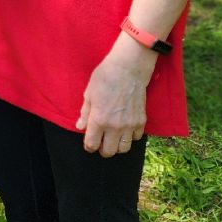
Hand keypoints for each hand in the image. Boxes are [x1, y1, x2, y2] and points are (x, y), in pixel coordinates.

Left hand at [76, 38, 154, 156]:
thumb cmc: (105, 78)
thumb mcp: (89, 94)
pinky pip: (136, 137)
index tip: (89, 143)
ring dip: (118, 146)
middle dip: (103, 150)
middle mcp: (114, 126)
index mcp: (98, 119)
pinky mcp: (141, 121)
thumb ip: (85, 113)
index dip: (89, 146)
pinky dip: (131, 137)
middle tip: (101, 143)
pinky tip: (126, 129)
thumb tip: (80, 127)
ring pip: (124, 149)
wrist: (128, 69)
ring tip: (114, 139)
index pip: (92, 144)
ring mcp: (129, 125)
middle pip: (109, 152)